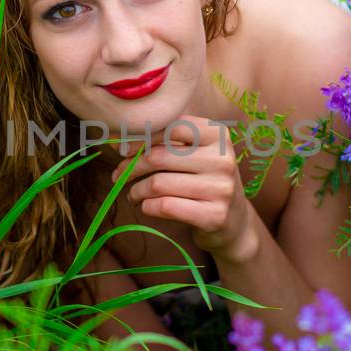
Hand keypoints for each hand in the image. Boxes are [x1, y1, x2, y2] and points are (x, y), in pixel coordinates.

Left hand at [110, 114, 256, 258]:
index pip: (170, 128)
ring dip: (136, 191)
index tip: (123, 151)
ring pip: (158, 184)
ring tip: (133, 195)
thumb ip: (164, 143)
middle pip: (158, 157)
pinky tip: (146, 207)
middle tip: (119, 176)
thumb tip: (117, 143)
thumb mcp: (195, 155)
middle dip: (131, 168)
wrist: (234, 221)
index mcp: (218, 136)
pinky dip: (147, 207)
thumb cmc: (203, 181)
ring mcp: (221, 189)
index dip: (140, 140)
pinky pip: (165, 206)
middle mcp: (223, 159)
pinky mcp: (214, 215)